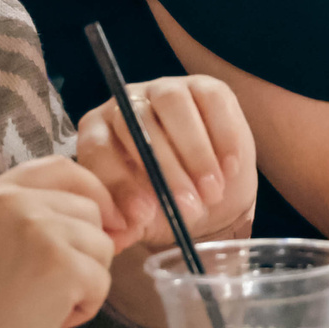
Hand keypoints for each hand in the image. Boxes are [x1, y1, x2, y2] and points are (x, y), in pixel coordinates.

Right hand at [0, 157, 117, 327]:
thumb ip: (24, 224)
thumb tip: (97, 226)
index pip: (62, 169)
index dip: (92, 194)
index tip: (102, 223)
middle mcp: (15, 199)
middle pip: (89, 211)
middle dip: (85, 251)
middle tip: (51, 290)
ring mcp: (40, 229)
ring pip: (101, 247)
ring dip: (84, 283)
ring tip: (42, 308)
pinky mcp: (61, 265)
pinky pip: (100, 282)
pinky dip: (83, 310)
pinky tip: (46, 322)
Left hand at [75, 75, 257, 249]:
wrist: (209, 194)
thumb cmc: (166, 203)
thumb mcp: (144, 219)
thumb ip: (126, 226)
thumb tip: (112, 240)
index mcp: (98, 131)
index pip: (99, 148)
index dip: (119, 183)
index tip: (142, 216)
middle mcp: (127, 103)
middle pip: (137, 123)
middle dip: (165, 170)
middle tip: (188, 209)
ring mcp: (166, 90)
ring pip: (173, 105)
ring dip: (195, 153)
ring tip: (211, 192)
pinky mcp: (205, 87)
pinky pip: (212, 101)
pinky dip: (223, 137)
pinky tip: (229, 169)